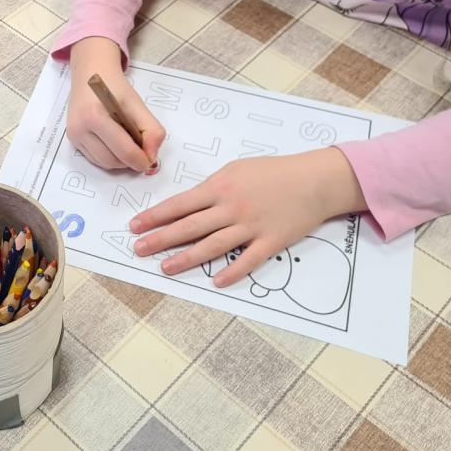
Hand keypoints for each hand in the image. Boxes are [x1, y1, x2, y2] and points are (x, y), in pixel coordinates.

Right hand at [66, 37, 164, 172]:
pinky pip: (94, 159)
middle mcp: (79, 129)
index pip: (124, 151)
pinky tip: (113, 141)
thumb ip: (151, 130)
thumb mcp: (137, 104)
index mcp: (95, 117)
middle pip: (113, 161)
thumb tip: (152, 156)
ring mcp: (73, 135)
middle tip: (140, 147)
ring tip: (126, 141)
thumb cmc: (114, 86)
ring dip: (119, 160)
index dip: (141, 160)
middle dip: (130, 160)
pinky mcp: (72, 139)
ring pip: (103, 163)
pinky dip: (108, 156)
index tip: (150, 160)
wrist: (90, 73)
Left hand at [130, 148, 366, 286]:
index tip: (135, 226)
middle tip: (138, 249)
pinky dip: (232, 272)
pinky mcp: (271, 242)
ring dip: (186, 258)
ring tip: (165, 267)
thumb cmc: (273, 171)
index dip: (155, 216)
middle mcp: (231, 208)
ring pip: (212, 246)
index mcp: (220, 187)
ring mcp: (251, 226)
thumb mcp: (236, 169)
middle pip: (189, 227)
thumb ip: (213, 188)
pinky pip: (248, 260)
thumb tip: (188, 204)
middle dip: (160, 239)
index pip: (180, 204)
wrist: (315, 180)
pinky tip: (216, 281)